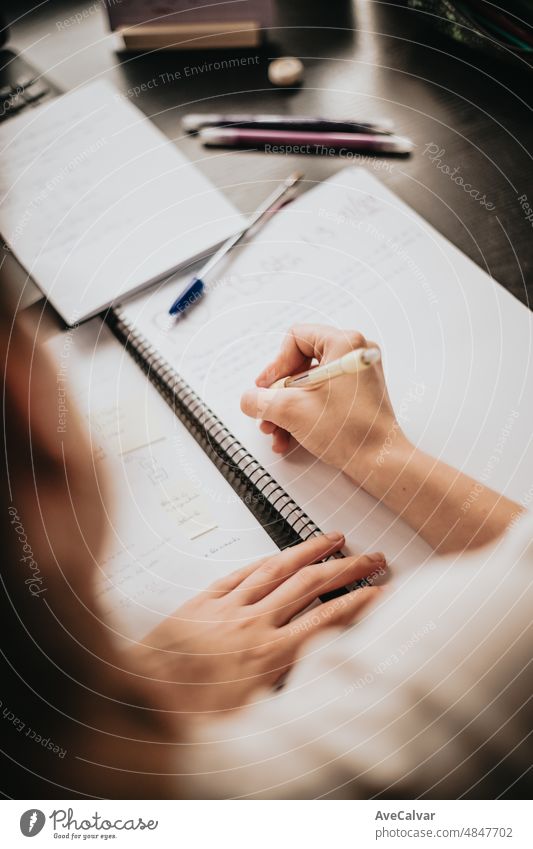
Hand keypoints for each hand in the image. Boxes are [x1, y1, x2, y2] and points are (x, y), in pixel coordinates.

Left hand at [130, 533, 384, 715]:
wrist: (137, 699)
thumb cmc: (189, 717)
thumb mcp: (252, 722)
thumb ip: (288, 696)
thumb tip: (320, 682)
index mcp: (269, 657)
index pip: (329, 619)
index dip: (361, 602)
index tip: (383, 591)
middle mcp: (253, 625)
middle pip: (311, 585)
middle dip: (347, 568)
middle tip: (372, 557)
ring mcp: (227, 608)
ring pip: (278, 569)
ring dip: (310, 551)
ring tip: (333, 538)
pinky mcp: (203, 602)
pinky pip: (240, 573)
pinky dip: (265, 560)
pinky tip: (278, 554)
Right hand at [240, 324, 405, 486]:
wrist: (380, 462)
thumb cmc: (349, 432)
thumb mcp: (292, 411)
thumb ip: (261, 400)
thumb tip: (248, 399)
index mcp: (344, 344)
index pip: (296, 338)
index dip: (276, 364)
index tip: (266, 388)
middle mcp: (353, 354)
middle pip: (300, 364)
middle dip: (278, 395)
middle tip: (266, 413)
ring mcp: (357, 375)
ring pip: (308, 385)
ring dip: (286, 410)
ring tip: (275, 433)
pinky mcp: (357, 396)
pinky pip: (322, 397)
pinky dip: (304, 415)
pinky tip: (289, 439)